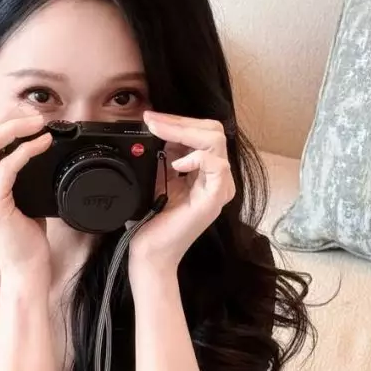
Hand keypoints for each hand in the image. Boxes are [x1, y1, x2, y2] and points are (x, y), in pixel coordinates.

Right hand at [0, 110, 53, 273]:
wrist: (23, 267)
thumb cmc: (18, 232)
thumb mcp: (3, 194)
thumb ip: (0, 168)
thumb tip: (18, 133)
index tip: (21, 113)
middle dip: (5, 117)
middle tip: (33, 114)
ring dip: (15, 128)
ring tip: (39, 124)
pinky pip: (7, 166)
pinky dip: (27, 150)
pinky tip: (43, 144)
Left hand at [128, 111, 235, 271]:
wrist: (150, 252)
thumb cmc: (152, 220)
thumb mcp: (156, 177)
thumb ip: (163, 154)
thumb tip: (155, 126)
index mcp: (204, 170)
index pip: (202, 131)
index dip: (178, 120)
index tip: (150, 118)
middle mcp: (217, 177)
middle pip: (213, 130)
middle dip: (180, 121)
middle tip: (152, 121)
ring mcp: (219, 187)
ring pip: (215, 141)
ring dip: (183, 131)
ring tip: (159, 133)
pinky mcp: (214, 198)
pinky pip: (216, 165)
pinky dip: (195, 157)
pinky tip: (175, 165)